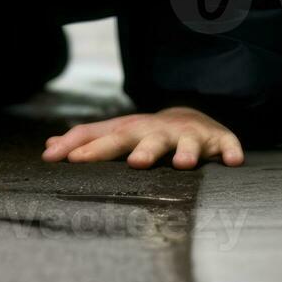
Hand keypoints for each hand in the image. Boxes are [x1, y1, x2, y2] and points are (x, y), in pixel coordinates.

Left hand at [42, 107, 244, 169]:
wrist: (190, 118)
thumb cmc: (146, 133)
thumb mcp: (117, 133)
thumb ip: (85, 140)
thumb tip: (48, 146)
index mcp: (131, 130)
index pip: (103, 136)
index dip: (84, 147)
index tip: (60, 158)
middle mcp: (158, 131)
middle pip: (146, 138)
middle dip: (141, 149)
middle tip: (134, 162)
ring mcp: (189, 135)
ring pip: (187, 143)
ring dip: (185, 152)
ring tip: (182, 164)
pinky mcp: (217, 140)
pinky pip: (226, 145)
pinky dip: (230, 152)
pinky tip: (232, 162)